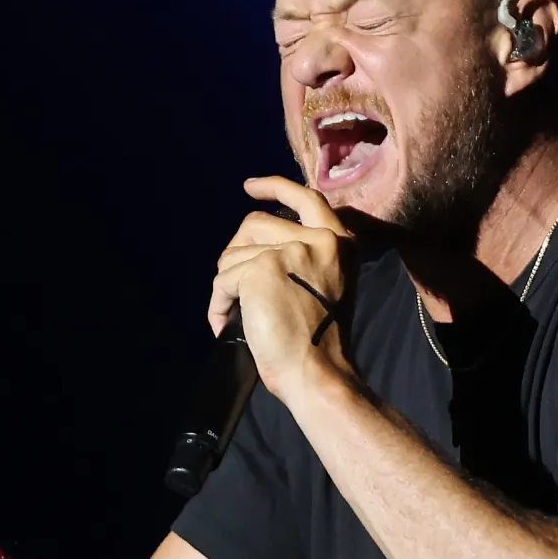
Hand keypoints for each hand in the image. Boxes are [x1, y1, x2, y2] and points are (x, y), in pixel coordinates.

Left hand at [210, 177, 356, 399]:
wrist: (317, 371)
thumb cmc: (320, 341)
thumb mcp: (327, 285)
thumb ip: (305, 257)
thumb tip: (256, 244)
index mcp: (339, 243)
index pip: (307, 199)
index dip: (276, 187)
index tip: (251, 187)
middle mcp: (318, 239)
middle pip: (254, 225)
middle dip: (236, 254)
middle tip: (235, 287)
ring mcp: (289, 249)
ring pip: (233, 255)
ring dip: (228, 288)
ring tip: (239, 317)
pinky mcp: (262, 267)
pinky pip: (223, 280)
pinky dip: (218, 305)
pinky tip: (226, 324)